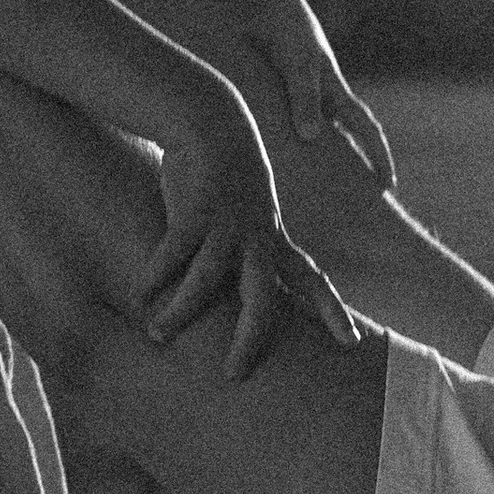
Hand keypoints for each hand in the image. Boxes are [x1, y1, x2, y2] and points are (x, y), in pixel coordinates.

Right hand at [142, 80, 361, 380]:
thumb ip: (250, 250)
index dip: (331, 311)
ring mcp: (227, 223)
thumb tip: (245, 292)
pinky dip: (156, 275)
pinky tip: (140, 294)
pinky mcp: (195, 208)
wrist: (212, 119)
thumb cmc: (227, 176)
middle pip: (263, 297)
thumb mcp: (250, 213)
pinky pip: (174, 251)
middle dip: (251, 337)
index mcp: (274, 239)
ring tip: (157, 332)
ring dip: (182, 310)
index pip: (312, 280)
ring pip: (208, 278)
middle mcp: (257, 236)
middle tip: (234, 374)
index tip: (353, 342)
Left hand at [235, 0, 395, 186]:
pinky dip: (284, 142)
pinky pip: (285, 123)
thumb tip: (310, 137)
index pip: (366, 130)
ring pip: (314, 133)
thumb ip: (303, 99)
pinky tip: (270, 159)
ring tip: (313, 191)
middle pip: (345, 138)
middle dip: (353, 165)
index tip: (388, 187)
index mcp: (334, 91)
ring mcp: (300, 92)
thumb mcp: (296, 65)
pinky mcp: (276, 89)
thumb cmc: (283, 30)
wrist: (259, 0)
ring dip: (316, 158)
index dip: (379, 158)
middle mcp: (322, 95)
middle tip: (358, 198)